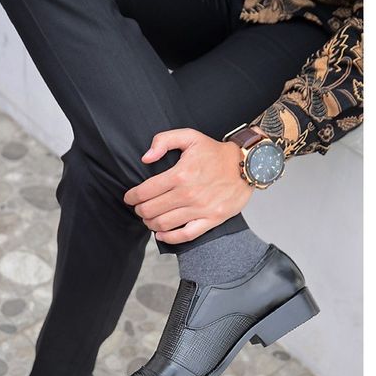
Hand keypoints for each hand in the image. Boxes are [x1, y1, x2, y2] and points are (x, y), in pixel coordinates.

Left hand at [124, 128, 254, 244]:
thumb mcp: (190, 137)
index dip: (132, 197)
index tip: (130, 198)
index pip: (145, 191)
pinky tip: (161, 234)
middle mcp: (188, 194)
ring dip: (150, 223)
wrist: (246, 166)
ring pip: (163, 224)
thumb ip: (163, 141)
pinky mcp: (211, 220)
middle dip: (140, 210)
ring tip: (149, 218)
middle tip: (139, 208)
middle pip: (151, 210)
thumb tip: (146, 158)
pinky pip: (185, 235)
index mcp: (180, 174)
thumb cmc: (216, 153)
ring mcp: (200, 209)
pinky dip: (169, 238)